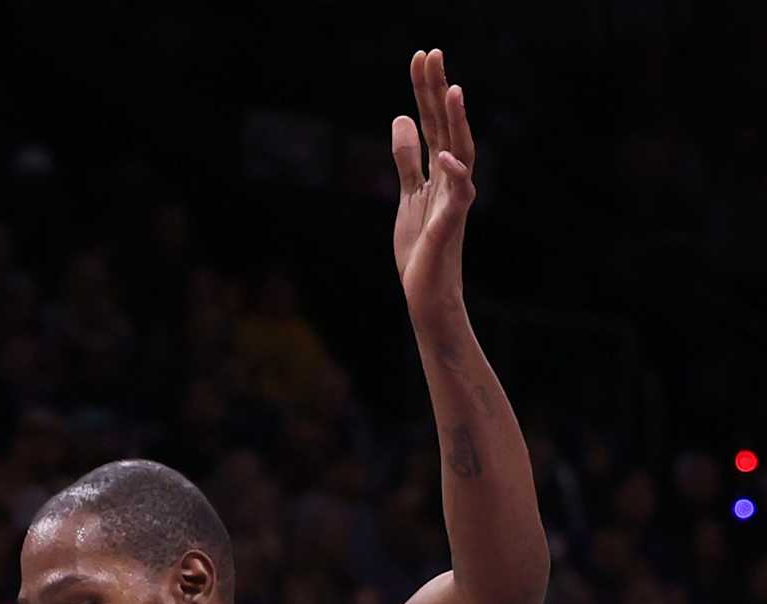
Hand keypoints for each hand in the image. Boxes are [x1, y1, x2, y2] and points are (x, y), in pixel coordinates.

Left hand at [391, 49, 475, 319]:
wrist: (427, 293)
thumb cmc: (421, 248)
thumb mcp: (407, 195)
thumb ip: (407, 158)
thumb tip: (401, 117)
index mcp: (438, 170)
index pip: (432, 121)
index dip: (425, 90)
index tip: (421, 57)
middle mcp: (450, 178)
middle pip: (446, 126)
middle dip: (438, 90)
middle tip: (433, 53)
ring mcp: (453, 200)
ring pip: (460, 152)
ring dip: (457, 122)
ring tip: (452, 89)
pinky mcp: (451, 225)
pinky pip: (458, 196)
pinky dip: (454, 175)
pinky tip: (444, 155)